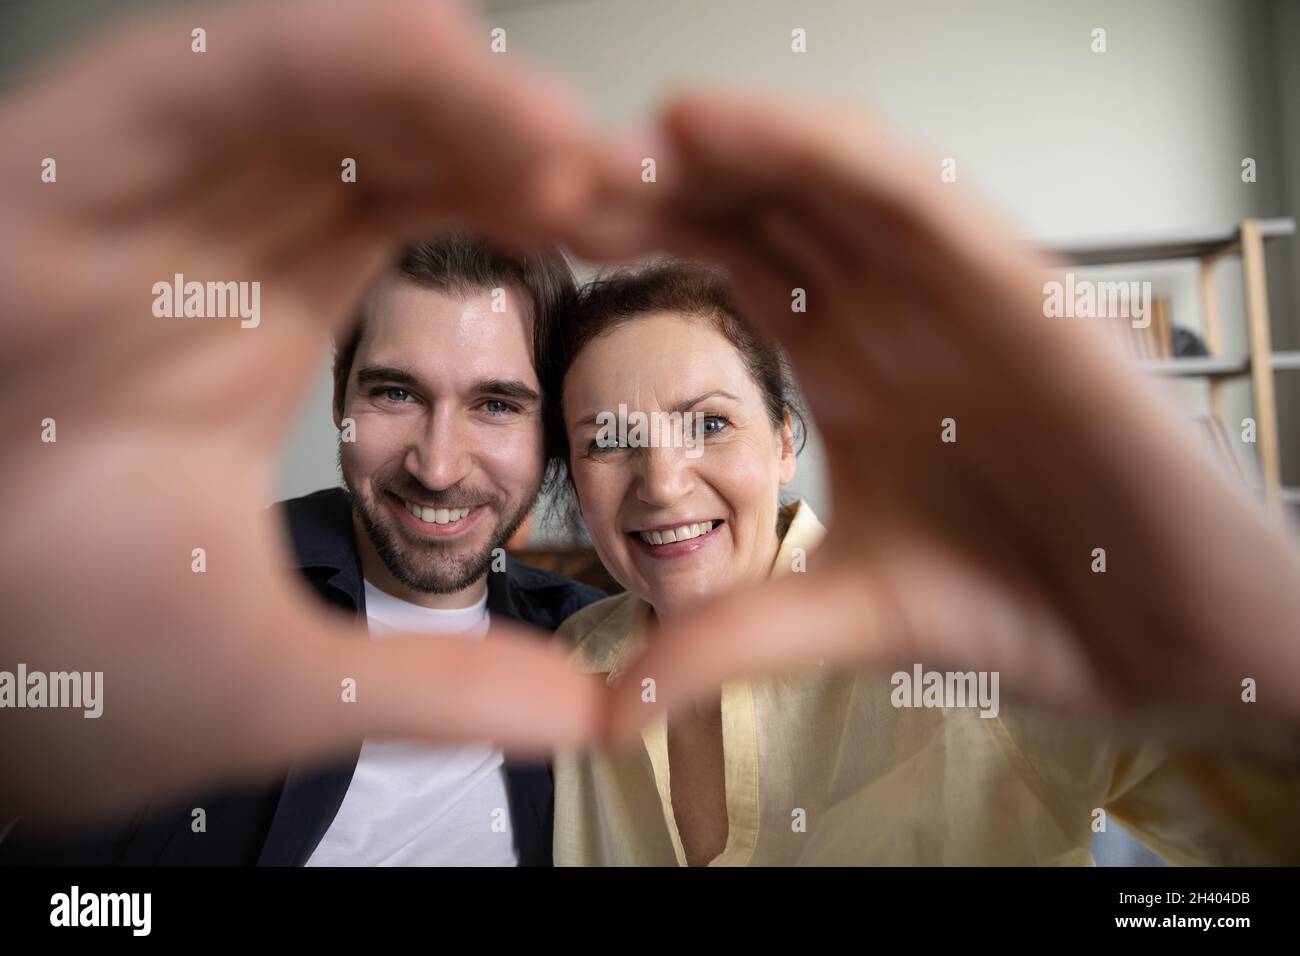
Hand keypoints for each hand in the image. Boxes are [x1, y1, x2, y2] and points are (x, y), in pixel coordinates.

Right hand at [0, 0, 602, 822]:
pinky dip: (308, 56)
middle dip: (509, 140)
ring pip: (302, 89)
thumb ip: (438, 685)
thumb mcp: (278, 677)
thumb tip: (586, 713)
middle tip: (631, 177)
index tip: (632, 226)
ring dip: (439, 90)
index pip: (414, 217)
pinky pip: (191, 82)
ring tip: (560, 135)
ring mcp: (126, 208)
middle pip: (379, 137)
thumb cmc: (49, 662)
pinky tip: (427, 53)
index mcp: (250, 323)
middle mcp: (198, 246)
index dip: (527, 203)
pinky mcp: (43, 183)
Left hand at [569, 92, 1299, 752]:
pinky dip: (812, 150)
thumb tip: (614, 708)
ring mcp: (954, 294)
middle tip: (548, 170)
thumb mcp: (847, 617)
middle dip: (661, 182)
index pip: (736, 271)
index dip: (644, 238)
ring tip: (622, 137)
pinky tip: (715, 125)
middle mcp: (896, 315)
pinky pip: (906, 191)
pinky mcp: (1017, 287)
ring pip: (826, 179)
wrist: (1165, 642)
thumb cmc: (1027, 610)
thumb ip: (730, 641)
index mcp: (853, 372)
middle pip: (765, 209)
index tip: (546, 225)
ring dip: (722, 148)